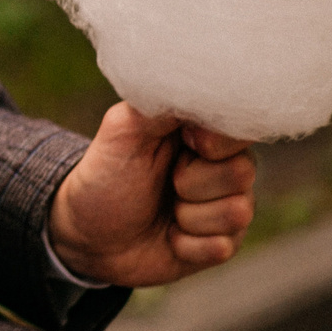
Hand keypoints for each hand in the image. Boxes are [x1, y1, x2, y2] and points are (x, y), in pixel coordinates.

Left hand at [48, 102, 257, 286]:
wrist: (87, 235)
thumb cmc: (105, 175)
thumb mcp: (122, 131)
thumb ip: (158, 105)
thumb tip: (194, 82)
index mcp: (202, 131)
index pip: (242, 126)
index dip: (216, 141)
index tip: (187, 143)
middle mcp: (222, 167)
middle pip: (244, 171)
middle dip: (192, 182)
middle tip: (165, 181)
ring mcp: (225, 206)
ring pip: (237, 212)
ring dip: (187, 217)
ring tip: (164, 209)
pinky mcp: (222, 244)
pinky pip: (222, 247)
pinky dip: (186, 245)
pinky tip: (169, 237)